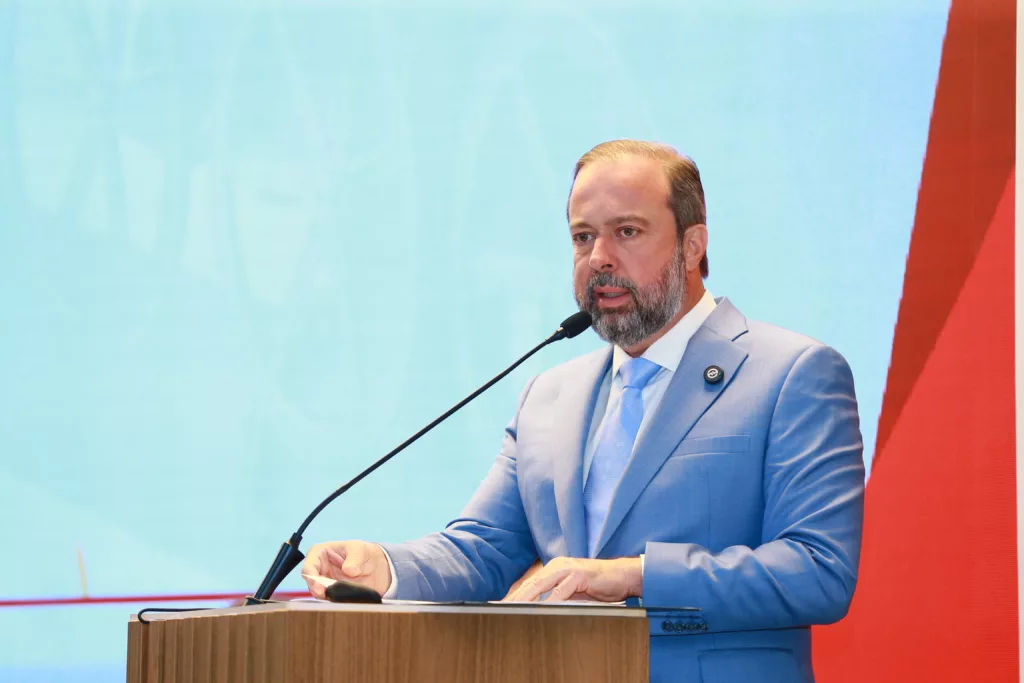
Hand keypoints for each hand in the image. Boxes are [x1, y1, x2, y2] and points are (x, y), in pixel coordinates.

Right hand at [301, 540, 391, 599]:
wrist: (377, 567)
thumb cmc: (364, 552)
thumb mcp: (360, 549)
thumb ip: (354, 558)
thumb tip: (348, 570)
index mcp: (320, 553)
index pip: (309, 566)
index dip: (312, 578)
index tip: (320, 588)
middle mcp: (320, 570)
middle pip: (311, 584)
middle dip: (318, 591)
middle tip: (328, 596)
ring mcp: (326, 583)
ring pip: (319, 594)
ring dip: (328, 597)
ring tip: (340, 597)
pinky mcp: (334, 594)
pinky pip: (331, 601)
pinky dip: (336, 602)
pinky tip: (344, 601)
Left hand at [502, 556, 641, 602]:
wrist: (623, 576)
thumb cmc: (599, 586)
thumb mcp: (574, 592)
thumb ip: (558, 597)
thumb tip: (540, 611)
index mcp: (554, 568)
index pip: (530, 584)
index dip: (515, 596)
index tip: (501, 608)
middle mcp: (558, 565)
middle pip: (531, 584)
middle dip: (515, 599)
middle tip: (501, 611)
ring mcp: (568, 568)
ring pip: (542, 585)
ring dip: (527, 599)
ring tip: (514, 610)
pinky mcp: (579, 574)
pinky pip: (561, 590)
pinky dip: (550, 601)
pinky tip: (541, 609)